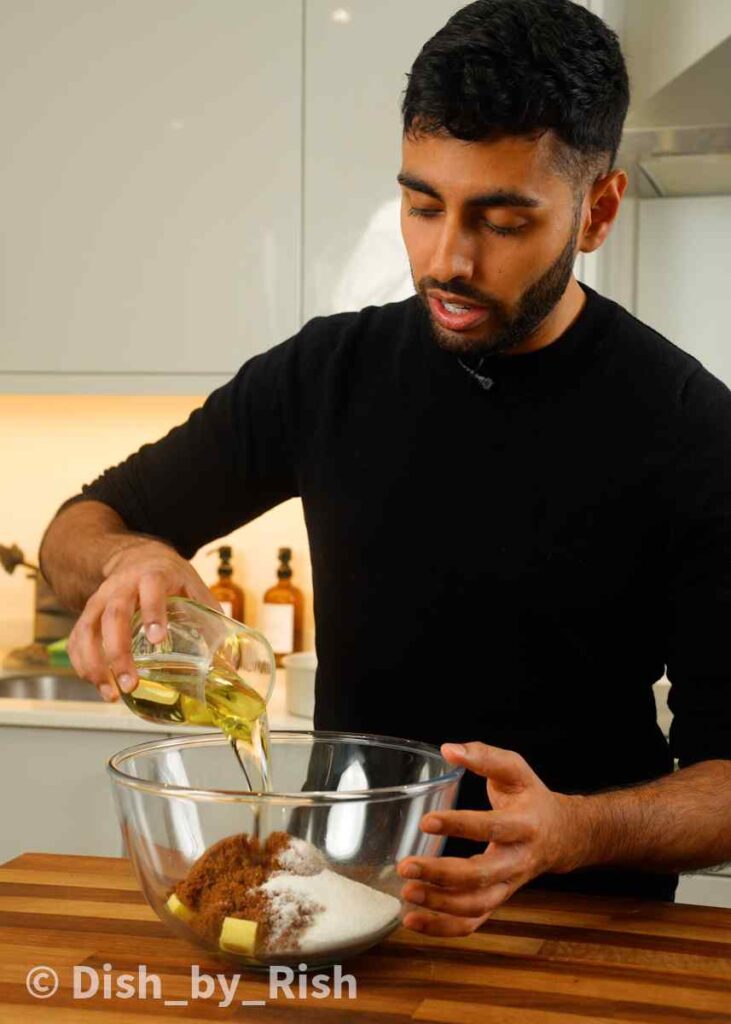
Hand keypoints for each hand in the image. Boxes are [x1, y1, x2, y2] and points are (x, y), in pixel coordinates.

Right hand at [67, 539, 218, 701]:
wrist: (137, 556)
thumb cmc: (170, 576)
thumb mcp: (193, 585)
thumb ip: (211, 616)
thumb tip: (230, 660)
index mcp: (153, 575)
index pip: (151, 589)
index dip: (153, 611)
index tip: (158, 639)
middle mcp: (122, 585)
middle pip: (114, 615)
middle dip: (118, 651)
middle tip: (130, 682)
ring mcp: (101, 598)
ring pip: (90, 628)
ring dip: (96, 663)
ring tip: (110, 692)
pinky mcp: (88, 612)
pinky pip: (78, 637)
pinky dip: (82, 662)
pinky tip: (97, 684)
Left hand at [397, 741, 581, 936]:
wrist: (562, 836)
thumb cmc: (532, 798)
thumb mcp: (515, 769)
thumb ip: (484, 756)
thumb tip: (448, 750)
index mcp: (525, 825)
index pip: (491, 827)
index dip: (460, 826)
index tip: (428, 821)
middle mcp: (518, 861)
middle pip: (481, 876)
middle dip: (442, 874)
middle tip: (406, 866)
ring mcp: (508, 886)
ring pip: (476, 906)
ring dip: (439, 905)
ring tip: (407, 893)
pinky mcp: (496, 900)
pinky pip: (472, 923)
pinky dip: (443, 927)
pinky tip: (413, 920)